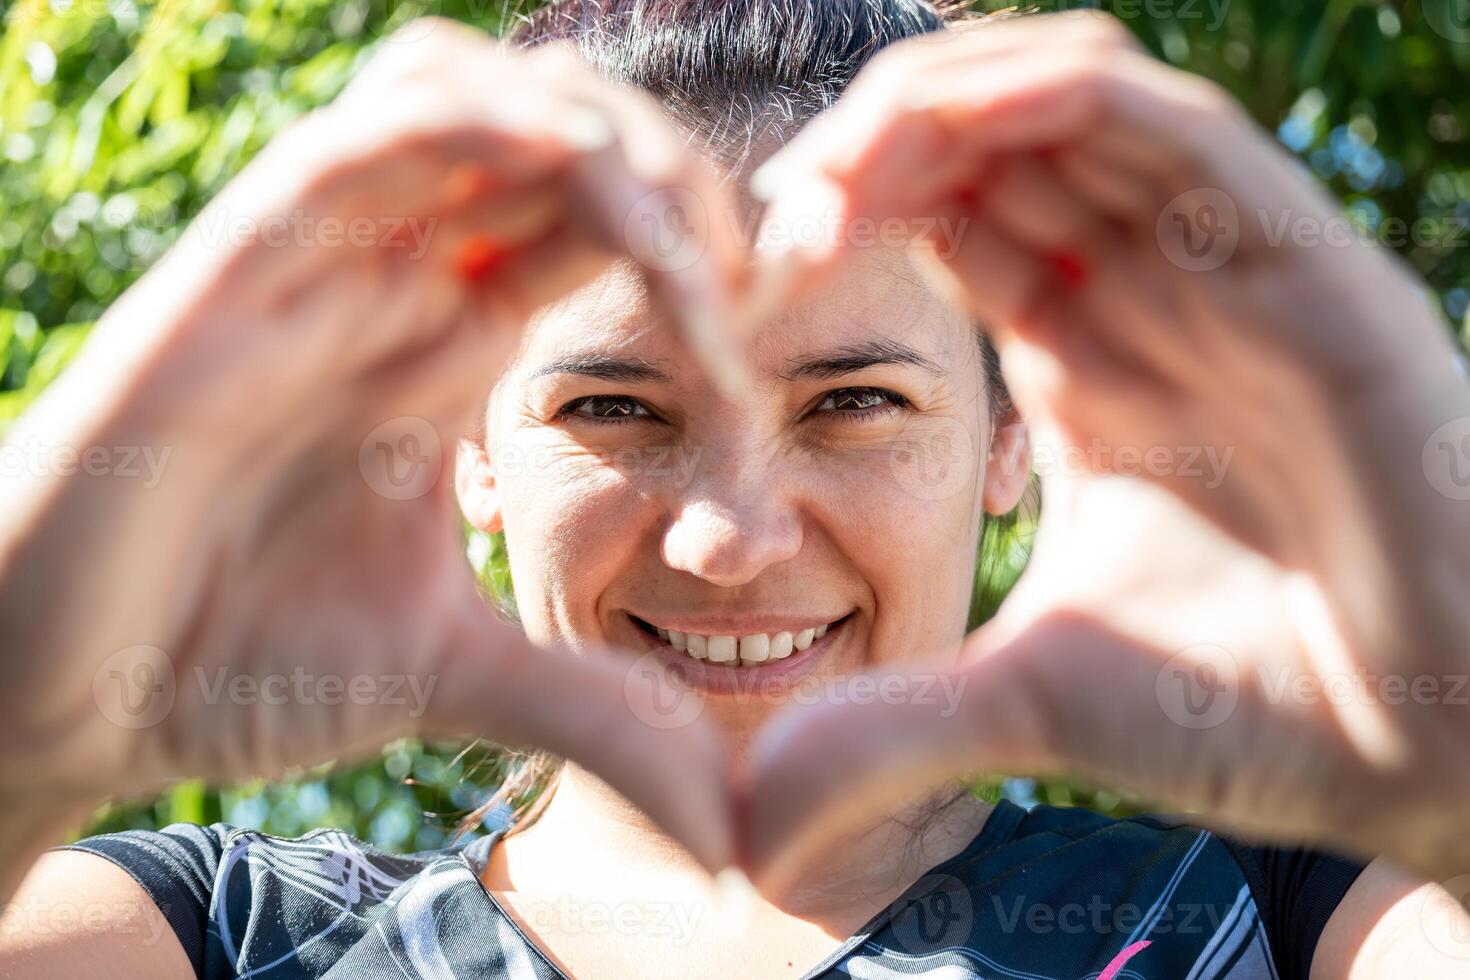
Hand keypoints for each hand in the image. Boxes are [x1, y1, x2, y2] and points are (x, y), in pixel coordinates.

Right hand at [0, 21, 743, 883]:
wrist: (67, 691)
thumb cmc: (239, 657)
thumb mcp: (451, 677)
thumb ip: (586, 710)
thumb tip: (723, 820)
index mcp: (451, 350)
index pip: (604, 234)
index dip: (705, 254)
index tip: (765, 337)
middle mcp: (392, 286)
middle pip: (558, 144)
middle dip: (674, 177)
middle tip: (743, 270)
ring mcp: (315, 271)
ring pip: (469, 105)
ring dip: (592, 135)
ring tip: (670, 225)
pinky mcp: (231, 279)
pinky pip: (355, 144)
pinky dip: (463, 124)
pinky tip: (560, 160)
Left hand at [741, 11, 1469, 889]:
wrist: (1442, 756)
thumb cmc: (1263, 717)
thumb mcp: (1030, 703)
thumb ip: (889, 732)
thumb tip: (755, 827)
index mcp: (1088, 369)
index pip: (955, 226)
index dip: (848, 221)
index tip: (760, 270)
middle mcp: (1154, 304)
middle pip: (996, 151)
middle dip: (874, 151)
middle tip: (782, 211)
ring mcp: (1229, 277)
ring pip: (1073, 110)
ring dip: (942, 108)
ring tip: (840, 167)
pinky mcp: (1308, 274)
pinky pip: (1177, 131)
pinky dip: (1061, 97)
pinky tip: (952, 121)